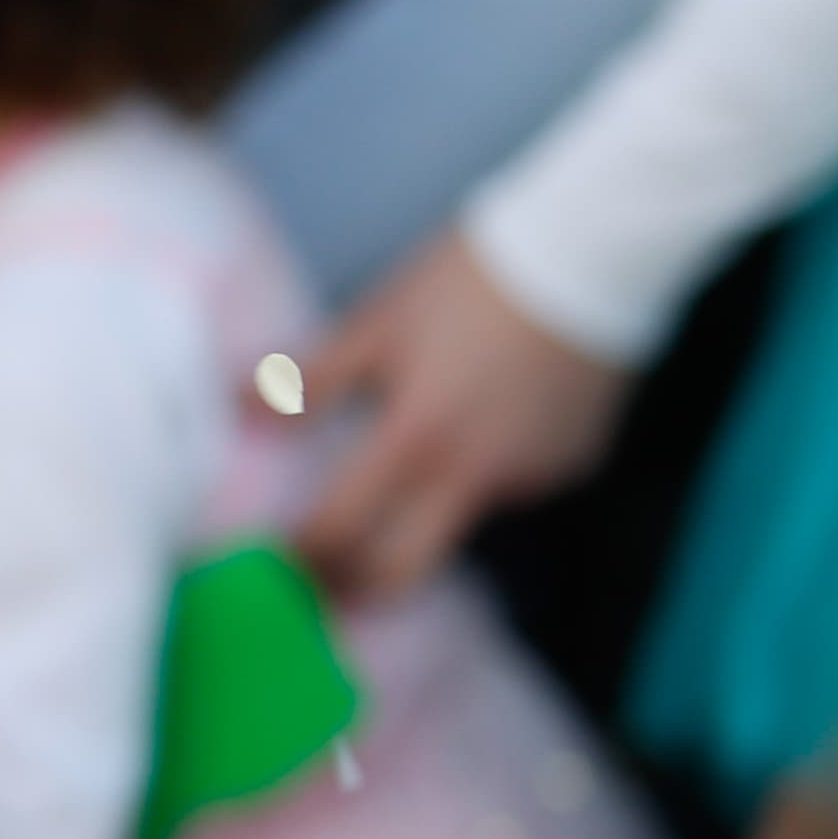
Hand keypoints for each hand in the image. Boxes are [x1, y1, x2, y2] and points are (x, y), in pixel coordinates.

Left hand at [288, 229, 636, 600]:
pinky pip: (516, 487)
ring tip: (419, 461)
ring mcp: (532, 478)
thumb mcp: (382, 320)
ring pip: (462, 524)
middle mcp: (475, 477)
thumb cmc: (475, 280)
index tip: (279, 566)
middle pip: (403, 573)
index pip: (341, 532)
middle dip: (355, 591)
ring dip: (426, 515)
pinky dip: (491, 472)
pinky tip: (491, 423)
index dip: (301, 559)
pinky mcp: (574, 466)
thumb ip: (311, 379)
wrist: (597, 247)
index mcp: (416, 440)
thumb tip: (240, 411)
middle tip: (325, 587)